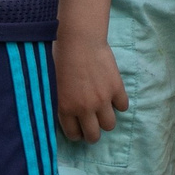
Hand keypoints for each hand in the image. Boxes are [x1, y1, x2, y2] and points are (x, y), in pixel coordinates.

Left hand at [53, 29, 126, 143]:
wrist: (78, 39)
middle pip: (94, 136)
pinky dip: (118, 103)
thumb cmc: (59, 56)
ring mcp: (102, 99)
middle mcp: (84, 108)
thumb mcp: (51, 83)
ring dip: (106, 120)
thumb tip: (61, 114)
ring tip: (102, 111)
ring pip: (110, 125)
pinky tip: (112, 95)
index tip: (78, 130)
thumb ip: (57, 101)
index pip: (74, 135)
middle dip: (92, 134)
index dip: (76, 134)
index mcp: (65, 108)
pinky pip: (123, 106)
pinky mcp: (116, 88)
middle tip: (91, 126)